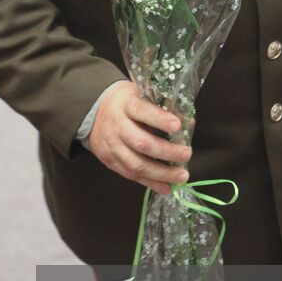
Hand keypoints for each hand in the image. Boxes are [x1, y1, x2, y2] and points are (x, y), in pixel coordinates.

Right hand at [87, 80, 191, 194]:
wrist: (93, 111)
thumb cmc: (126, 101)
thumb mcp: (140, 93)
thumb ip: (162, 105)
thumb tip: (189, 122)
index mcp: (126, 105)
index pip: (142, 111)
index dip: (160, 119)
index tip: (178, 125)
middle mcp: (117, 126)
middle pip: (142, 143)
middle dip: (167, 151)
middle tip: (187, 154)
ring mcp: (112, 146)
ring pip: (137, 164)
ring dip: (162, 173)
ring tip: (182, 175)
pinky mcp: (110, 161)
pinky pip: (131, 176)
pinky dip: (150, 183)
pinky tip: (166, 187)